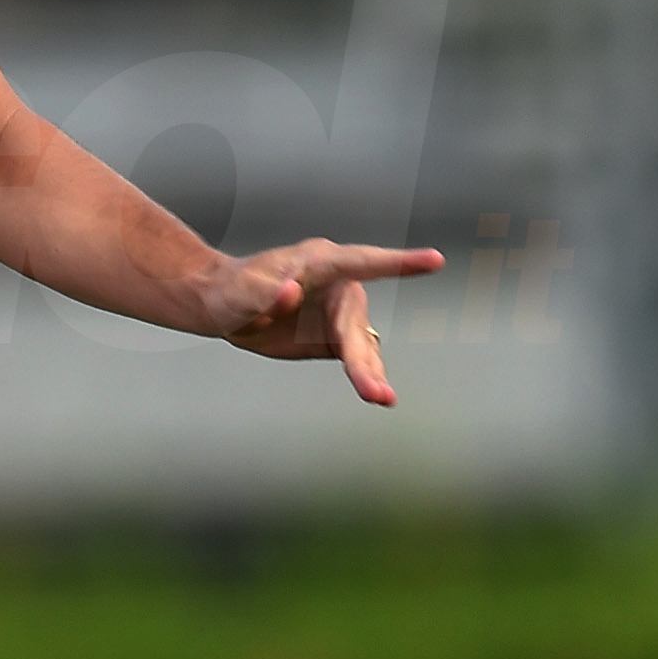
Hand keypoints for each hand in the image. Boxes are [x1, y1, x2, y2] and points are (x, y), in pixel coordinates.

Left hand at [194, 240, 445, 406]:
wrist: (222, 307)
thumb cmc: (230, 291)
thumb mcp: (239, 293)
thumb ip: (263, 293)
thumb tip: (291, 292)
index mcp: (318, 263)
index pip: (362, 261)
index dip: (398, 262)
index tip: (435, 260)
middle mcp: (338, 285)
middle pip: (356, 323)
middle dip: (364, 357)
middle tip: (376, 390)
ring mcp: (339, 313)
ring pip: (360, 345)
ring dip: (370, 371)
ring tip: (381, 397)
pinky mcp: (334, 338)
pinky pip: (355, 358)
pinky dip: (366, 376)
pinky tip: (377, 393)